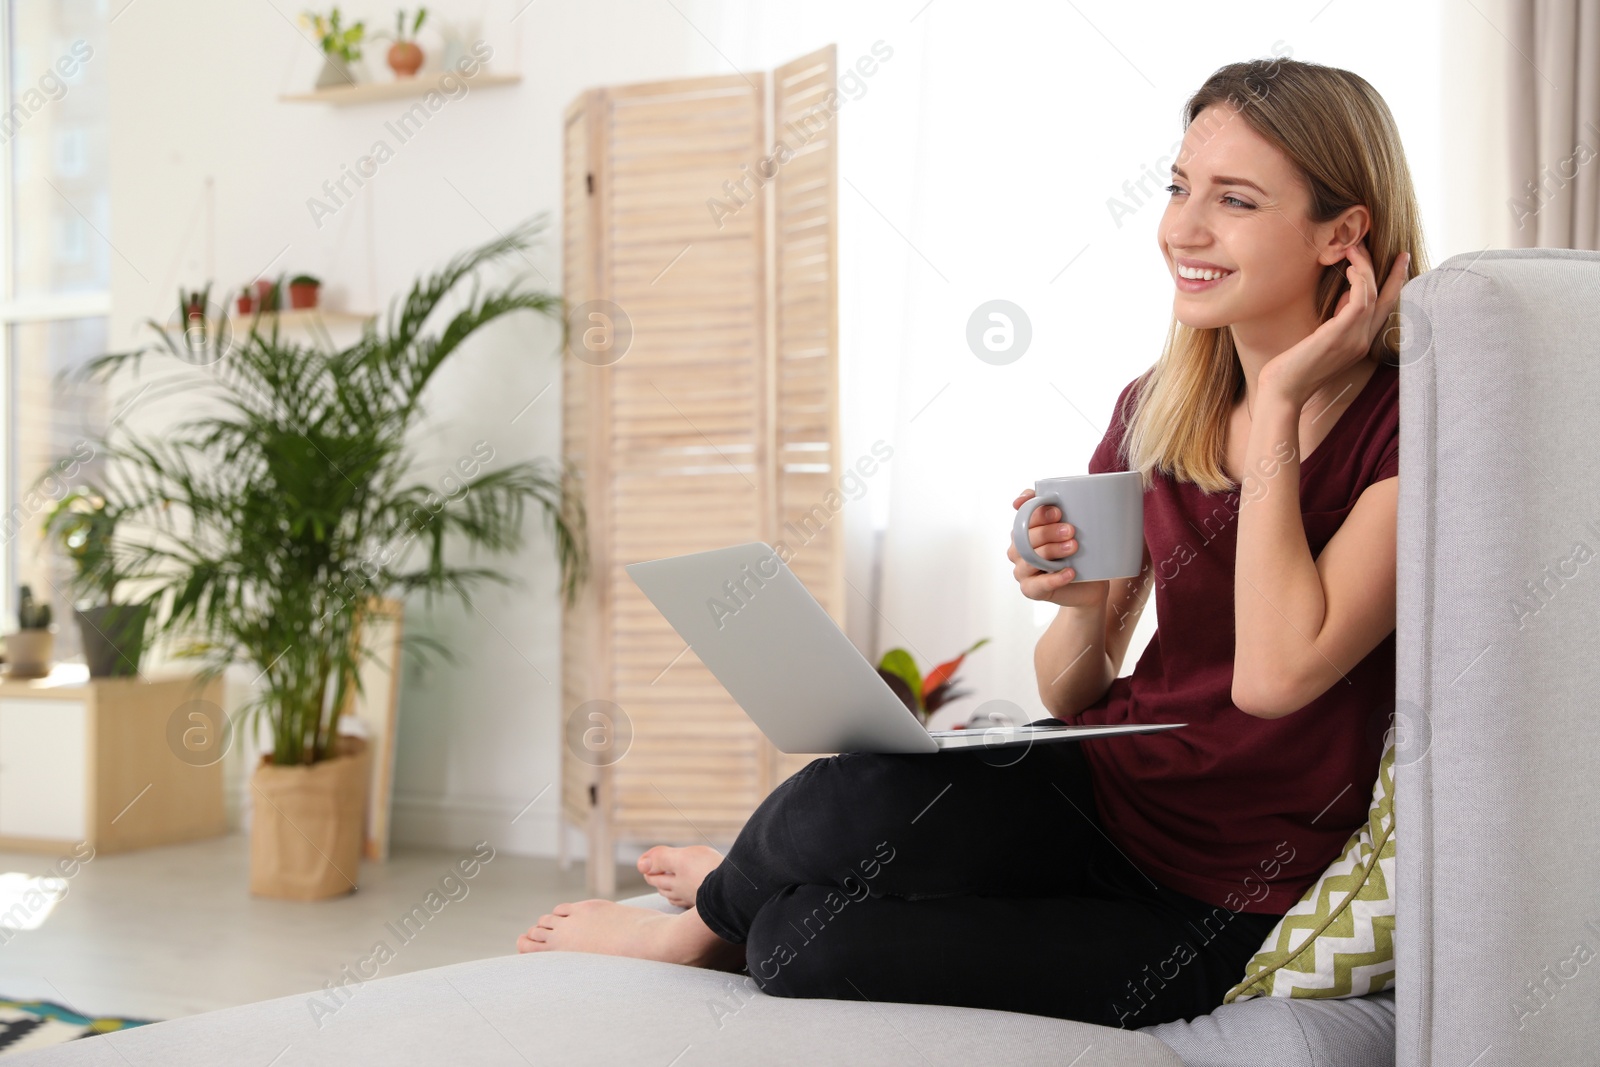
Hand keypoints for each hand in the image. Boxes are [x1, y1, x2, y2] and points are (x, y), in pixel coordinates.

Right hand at [1008, 489, 1110, 609]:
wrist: (1089, 586)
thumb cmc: (1081, 555)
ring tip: (1074, 547)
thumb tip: (1084, 493)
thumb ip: (1074, 511)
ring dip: (1051, 551)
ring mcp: (1022, 570)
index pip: (1022, 515)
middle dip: (1047, 531)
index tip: (1058, 511)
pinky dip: (1054, 578)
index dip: (1035, 511)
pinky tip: (1070, 572)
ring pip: (1029, 559)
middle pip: (1024, 537)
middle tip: (1071, 530)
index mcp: (1025, 529)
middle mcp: (1018, 548)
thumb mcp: (1079, 530)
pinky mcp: (1030, 589)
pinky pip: (1037, 584)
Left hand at [1260, 243, 1409, 406]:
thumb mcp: (1320, 340)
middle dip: (1396, 274)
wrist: (1282, 393)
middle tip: (1398, 251)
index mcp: (1359, 343)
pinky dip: (1358, 280)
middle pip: (1388, 300)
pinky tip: (1349, 267)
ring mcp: (1354, 340)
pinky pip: (1360, 301)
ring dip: (1366, 268)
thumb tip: (1345, 294)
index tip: (1399, 263)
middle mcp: (1362, 341)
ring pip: (1373, 295)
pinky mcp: (1339, 336)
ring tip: (1354, 249)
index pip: (1384, 310)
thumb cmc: (1292, 368)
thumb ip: (1336, 320)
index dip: (1394, 285)